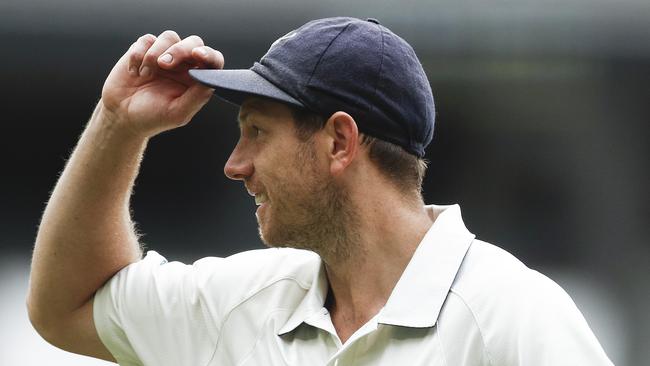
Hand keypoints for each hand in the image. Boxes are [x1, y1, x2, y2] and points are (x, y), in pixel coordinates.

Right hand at [100, 31, 224, 136]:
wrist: (121, 115)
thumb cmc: (153, 117)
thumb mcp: (178, 113)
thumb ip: (197, 97)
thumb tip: (210, 79)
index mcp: (197, 79)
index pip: (213, 61)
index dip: (209, 55)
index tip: (198, 55)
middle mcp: (185, 64)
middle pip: (193, 42)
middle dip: (180, 50)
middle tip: (164, 64)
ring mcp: (165, 54)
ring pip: (170, 37)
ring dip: (155, 54)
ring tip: (145, 75)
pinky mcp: (145, 49)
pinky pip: (147, 40)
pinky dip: (139, 55)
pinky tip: (134, 73)